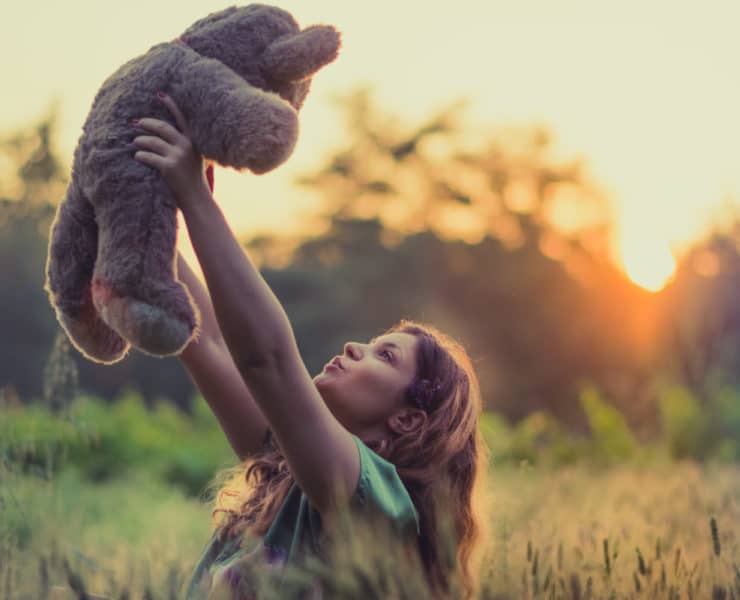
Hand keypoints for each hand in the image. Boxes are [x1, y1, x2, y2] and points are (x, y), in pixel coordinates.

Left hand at [132, 92, 212, 208]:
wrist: (197, 199)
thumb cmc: (193, 180)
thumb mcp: (194, 158)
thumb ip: (183, 146)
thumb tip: (163, 135)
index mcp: (193, 141)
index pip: (180, 118)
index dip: (170, 105)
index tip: (159, 94)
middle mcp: (186, 145)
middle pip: (162, 127)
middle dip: (146, 123)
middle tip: (135, 123)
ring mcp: (178, 156)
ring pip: (152, 141)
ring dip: (140, 140)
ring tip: (135, 142)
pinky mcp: (168, 167)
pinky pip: (148, 156)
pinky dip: (140, 155)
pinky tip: (137, 156)